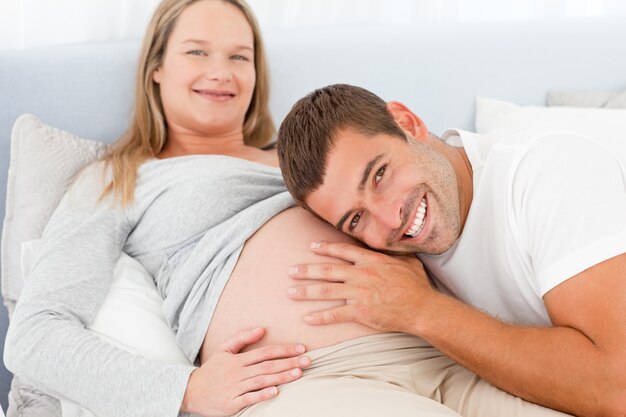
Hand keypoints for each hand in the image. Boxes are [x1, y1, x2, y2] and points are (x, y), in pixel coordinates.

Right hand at [182, 327, 310, 416]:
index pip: (265, 352)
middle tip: (308, 360)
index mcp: (238, 359)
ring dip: (281, 377)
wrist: (190, 391)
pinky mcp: (231, 403)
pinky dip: (262, 395)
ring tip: (298, 374)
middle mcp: (238, 372)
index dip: (284, 350)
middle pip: (267, 366)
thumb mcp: (224, 350)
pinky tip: (276, 392)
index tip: (301, 348)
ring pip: (261, 381)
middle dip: (289, 362)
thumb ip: (242, 338)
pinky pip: (249, 398)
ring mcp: (235, 388)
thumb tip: (262, 329)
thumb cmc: (212, 370)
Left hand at [287, 241, 433, 331]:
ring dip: (306, 291)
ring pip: (326, 290)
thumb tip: (392, 243)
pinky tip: (307, 318)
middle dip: (306, 270)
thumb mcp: (407, 261)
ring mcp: (359, 293)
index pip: (342, 251)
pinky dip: (320, 316)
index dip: (325, 248)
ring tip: (290, 292)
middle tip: (290, 271)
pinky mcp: (360, 312)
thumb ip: (394, 252)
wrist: (421, 308)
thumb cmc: (417, 285)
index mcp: (371, 260)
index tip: (311, 247)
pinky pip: (335, 314)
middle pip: (327, 270)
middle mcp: (361, 274)